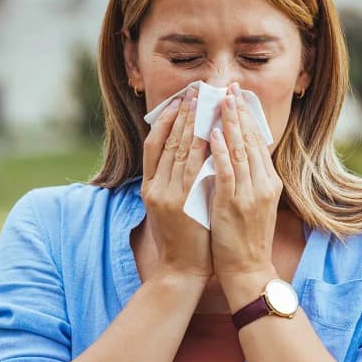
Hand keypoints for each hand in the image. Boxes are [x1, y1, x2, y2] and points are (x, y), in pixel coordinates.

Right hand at [141, 86, 212, 280]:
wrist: (183, 270)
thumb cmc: (182, 239)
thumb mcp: (170, 207)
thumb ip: (174, 181)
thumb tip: (189, 153)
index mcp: (149, 187)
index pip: (154, 144)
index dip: (166, 120)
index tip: (179, 101)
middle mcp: (154, 187)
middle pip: (167, 141)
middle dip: (182, 114)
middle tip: (195, 91)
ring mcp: (166, 195)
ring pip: (179, 150)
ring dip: (193, 123)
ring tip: (205, 102)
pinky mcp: (180, 204)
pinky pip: (193, 168)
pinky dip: (202, 148)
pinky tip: (212, 131)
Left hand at [208, 83, 281, 302]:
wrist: (248, 270)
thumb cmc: (245, 239)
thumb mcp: (253, 204)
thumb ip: (248, 179)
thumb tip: (234, 154)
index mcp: (268, 182)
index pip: (257, 142)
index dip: (246, 118)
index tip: (237, 97)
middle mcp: (263, 184)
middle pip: (250, 140)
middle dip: (238, 112)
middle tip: (230, 87)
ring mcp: (250, 193)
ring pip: (239, 150)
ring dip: (228, 123)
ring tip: (220, 100)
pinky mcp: (234, 204)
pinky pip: (227, 172)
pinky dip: (220, 151)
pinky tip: (212, 133)